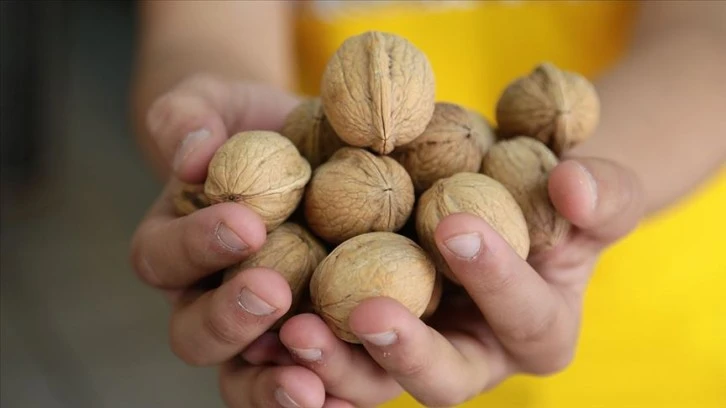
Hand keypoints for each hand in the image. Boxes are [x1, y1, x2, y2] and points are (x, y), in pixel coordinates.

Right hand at [129, 74, 301, 366]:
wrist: (297, 145)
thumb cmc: (248, 122)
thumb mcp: (215, 104)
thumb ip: (188, 119)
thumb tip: (190, 155)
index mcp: (174, 247)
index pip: (164, 258)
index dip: (197, 245)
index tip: (246, 221)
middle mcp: (207, 297)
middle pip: (194, 333)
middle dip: (230, 318)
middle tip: (271, 292)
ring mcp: (259, 328)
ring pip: (244, 375)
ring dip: (272, 382)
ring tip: (309, 384)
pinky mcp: (310, 336)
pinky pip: (307, 379)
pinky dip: (324, 393)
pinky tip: (349, 397)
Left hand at [219, 157, 643, 406]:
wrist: (491, 189)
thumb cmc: (548, 191)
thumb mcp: (587, 187)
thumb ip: (601, 193)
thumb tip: (573, 190)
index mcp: (534, 329)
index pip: (524, 317)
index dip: (497, 279)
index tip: (457, 224)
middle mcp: (472, 357)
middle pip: (442, 380)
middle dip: (406, 351)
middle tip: (370, 312)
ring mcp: (413, 352)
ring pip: (372, 383)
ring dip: (335, 365)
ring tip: (295, 331)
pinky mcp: (360, 336)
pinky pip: (329, 358)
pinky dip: (296, 349)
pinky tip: (263, 325)